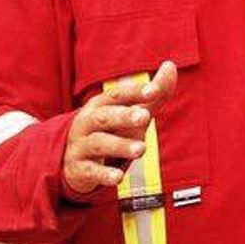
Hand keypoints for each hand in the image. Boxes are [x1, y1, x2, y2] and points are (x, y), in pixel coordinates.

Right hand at [62, 60, 177, 196]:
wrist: (74, 160)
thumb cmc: (110, 130)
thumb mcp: (130, 112)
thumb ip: (153, 94)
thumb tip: (171, 65)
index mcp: (100, 105)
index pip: (116, 94)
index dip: (134, 92)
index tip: (154, 90)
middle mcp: (87, 122)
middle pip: (105, 116)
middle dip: (124, 115)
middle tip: (145, 116)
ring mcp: (81, 146)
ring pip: (99, 143)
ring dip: (120, 145)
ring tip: (141, 149)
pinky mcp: (80, 169)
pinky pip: (91, 171)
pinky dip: (104, 174)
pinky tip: (118, 178)